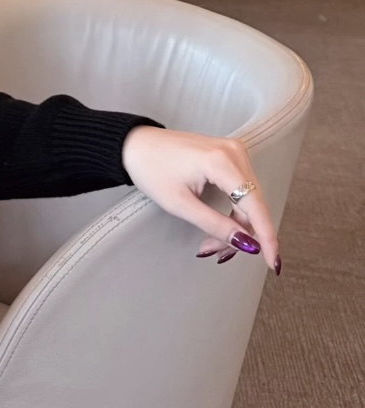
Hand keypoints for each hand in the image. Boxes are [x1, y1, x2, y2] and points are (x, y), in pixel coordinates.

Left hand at [122, 126, 279, 273]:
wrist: (135, 145)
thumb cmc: (151, 169)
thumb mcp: (180, 204)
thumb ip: (215, 225)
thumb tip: (247, 244)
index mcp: (222, 161)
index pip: (255, 206)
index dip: (266, 237)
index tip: (272, 262)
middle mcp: (234, 152)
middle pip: (252, 205)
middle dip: (239, 235)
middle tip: (214, 253)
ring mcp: (234, 151)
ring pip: (248, 200)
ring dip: (235, 225)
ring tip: (210, 243)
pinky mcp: (229, 155)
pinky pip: (241, 190)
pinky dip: (232, 211)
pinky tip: (220, 226)